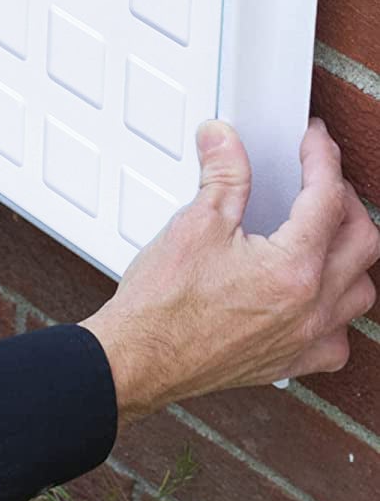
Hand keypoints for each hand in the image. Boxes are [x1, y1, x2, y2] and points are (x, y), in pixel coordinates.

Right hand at [81, 118, 378, 425]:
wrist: (143, 357)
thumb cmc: (164, 304)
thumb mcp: (194, 224)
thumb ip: (222, 175)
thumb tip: (224, 139)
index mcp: (292, 267)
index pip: (326, 199)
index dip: (322, 160)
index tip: (313, 142)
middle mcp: (312, 306)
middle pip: (363, 241)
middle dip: (344, 201)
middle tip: (319, 181)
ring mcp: (308, 338)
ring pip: (361, 290)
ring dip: (349, 254)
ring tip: (321, 232)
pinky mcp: (294, 361)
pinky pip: (340, 336)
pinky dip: (335, 308)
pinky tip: (311, 294)